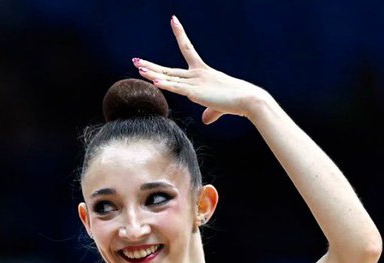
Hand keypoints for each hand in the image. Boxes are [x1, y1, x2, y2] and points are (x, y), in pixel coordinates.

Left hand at [133, 16, 269, 124]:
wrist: (247, 99)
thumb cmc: (235, 101)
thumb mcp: (218, 106)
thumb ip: (210, 112)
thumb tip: (206, 120)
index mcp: (202, 71)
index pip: (188, 49)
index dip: (180, 34)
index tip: (174, 20)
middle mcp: (196, 73)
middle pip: (168, 69)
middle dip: (151, 65)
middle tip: (136, 60)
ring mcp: (195, 82)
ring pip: (168, 77)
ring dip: (151, 73)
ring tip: (137, 67)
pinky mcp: (195, 92)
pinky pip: (176, 87)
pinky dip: (164, 84)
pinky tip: (152, 80)